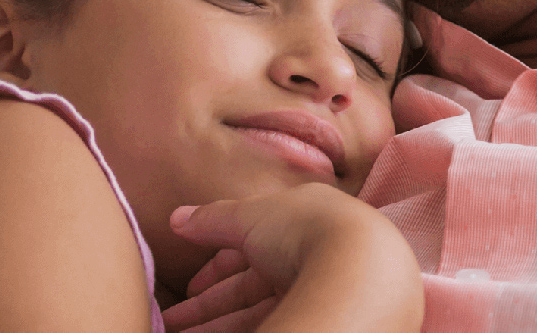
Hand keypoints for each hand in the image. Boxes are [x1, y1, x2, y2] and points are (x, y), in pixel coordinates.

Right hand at [161, 183, 421, 332]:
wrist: (362, 271)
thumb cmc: (306, 229)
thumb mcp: (249, 216)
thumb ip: (212, 219)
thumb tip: (176, 218)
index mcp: (299, 223)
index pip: (250, 247)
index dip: (215, 268)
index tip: (190, 289)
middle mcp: (310, 259)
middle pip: (250, 288)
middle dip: (208, 308)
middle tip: (174, 325)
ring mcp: (320, 293)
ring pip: (260, 313)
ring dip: (218, 326)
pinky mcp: (325, 318)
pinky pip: (278, 323)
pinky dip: (243, 331)